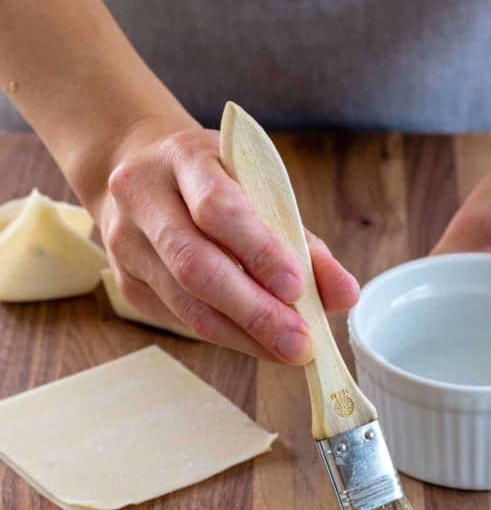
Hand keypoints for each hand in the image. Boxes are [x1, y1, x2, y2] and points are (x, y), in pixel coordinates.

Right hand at [99, 122, 358, 361]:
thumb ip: (305, 242)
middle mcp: (143, 196)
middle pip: (195, 265)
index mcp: (184, 158)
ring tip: (286, 351)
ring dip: (242, 334)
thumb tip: (345, 296)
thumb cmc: (218, 181)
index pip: (217, 208)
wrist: (145, 173)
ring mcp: (126, 242)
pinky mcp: (126, 281)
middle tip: (298, 342)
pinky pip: (178, 318)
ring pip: (184, 301)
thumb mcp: (261, 189)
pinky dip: (224, 335)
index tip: (296, 287)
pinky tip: (257, 343)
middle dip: (253, 311)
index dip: (258, 251)